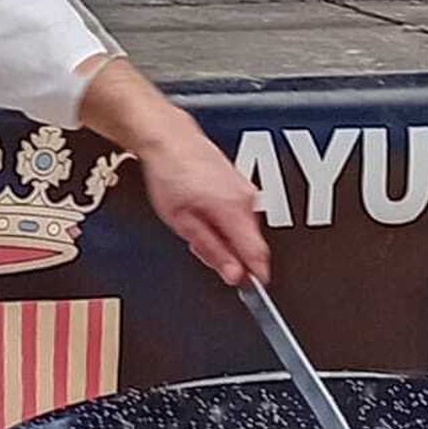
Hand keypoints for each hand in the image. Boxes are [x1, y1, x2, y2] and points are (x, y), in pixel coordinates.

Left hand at [138, 118, 270, 287]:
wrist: (168, 138)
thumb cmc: (170, 173)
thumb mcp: (182, 223)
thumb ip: (211, 251)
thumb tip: (234, 275)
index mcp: (234, 210)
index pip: (258, 255)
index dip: (255, 278)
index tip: (249, 290)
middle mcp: (247, 198)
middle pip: (250, 243)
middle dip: (230, 255)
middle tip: (200, 247)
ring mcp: (246, 189)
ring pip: (244, 229)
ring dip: (225, 236)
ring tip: (195, 222)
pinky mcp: (241, 184)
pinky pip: (240, 213)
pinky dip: (225, 221)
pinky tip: (202, 211)